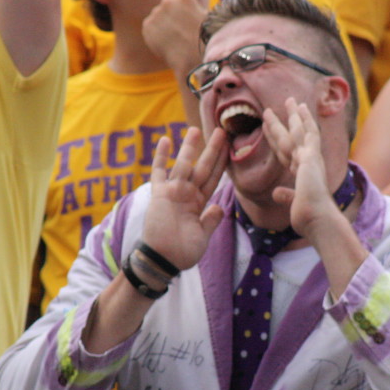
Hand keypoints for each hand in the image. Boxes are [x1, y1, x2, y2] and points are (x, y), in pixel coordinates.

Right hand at [141, 126, 226, 269]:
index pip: (214, 178)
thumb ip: (211, 220)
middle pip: (203, 167)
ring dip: (189, 148)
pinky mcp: (159, 195)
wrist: (163, 260)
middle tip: (222, 131)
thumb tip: (220, 207)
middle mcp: (188, 194)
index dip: (222, 163)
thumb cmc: (182, 252)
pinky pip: (159, 173)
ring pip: (184, 165)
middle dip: (212, 150)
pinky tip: (165, 140)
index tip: (230, 148)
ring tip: (196, 129)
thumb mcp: (203, 236)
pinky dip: (161, 157)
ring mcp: (173, 193)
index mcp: (200, 203)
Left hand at [143, 0, 207, 74]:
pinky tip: (167, 43)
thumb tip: (194, 5)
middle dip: (173, 12)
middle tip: (181, 29)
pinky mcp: (147, 26)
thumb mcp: (207, 19)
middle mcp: (168, 2)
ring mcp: (156, 14)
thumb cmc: (204, 42)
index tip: (184, 6)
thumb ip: (197, 7)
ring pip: (159, 15)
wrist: (191, 62)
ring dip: (164, 23)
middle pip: (168, 2)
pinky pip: (151, 26)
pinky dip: (156, 33)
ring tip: (175, 39)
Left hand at [262, 97, 341, 240]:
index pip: (288, 152)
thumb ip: (287, 195)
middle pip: (296, 137)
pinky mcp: (312, 158)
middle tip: (287, 104)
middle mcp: (310, 163)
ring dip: (293, 115)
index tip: (273, 128)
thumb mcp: (294, 203)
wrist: (318, 219)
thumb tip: (276, 193)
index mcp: (304, 174)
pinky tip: (301, 108)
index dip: (280, 139)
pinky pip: (308, 134)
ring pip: (300, 132)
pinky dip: (305, 120)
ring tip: (289, 99)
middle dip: (289, 121)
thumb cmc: (308, 217)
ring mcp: (312, 159)